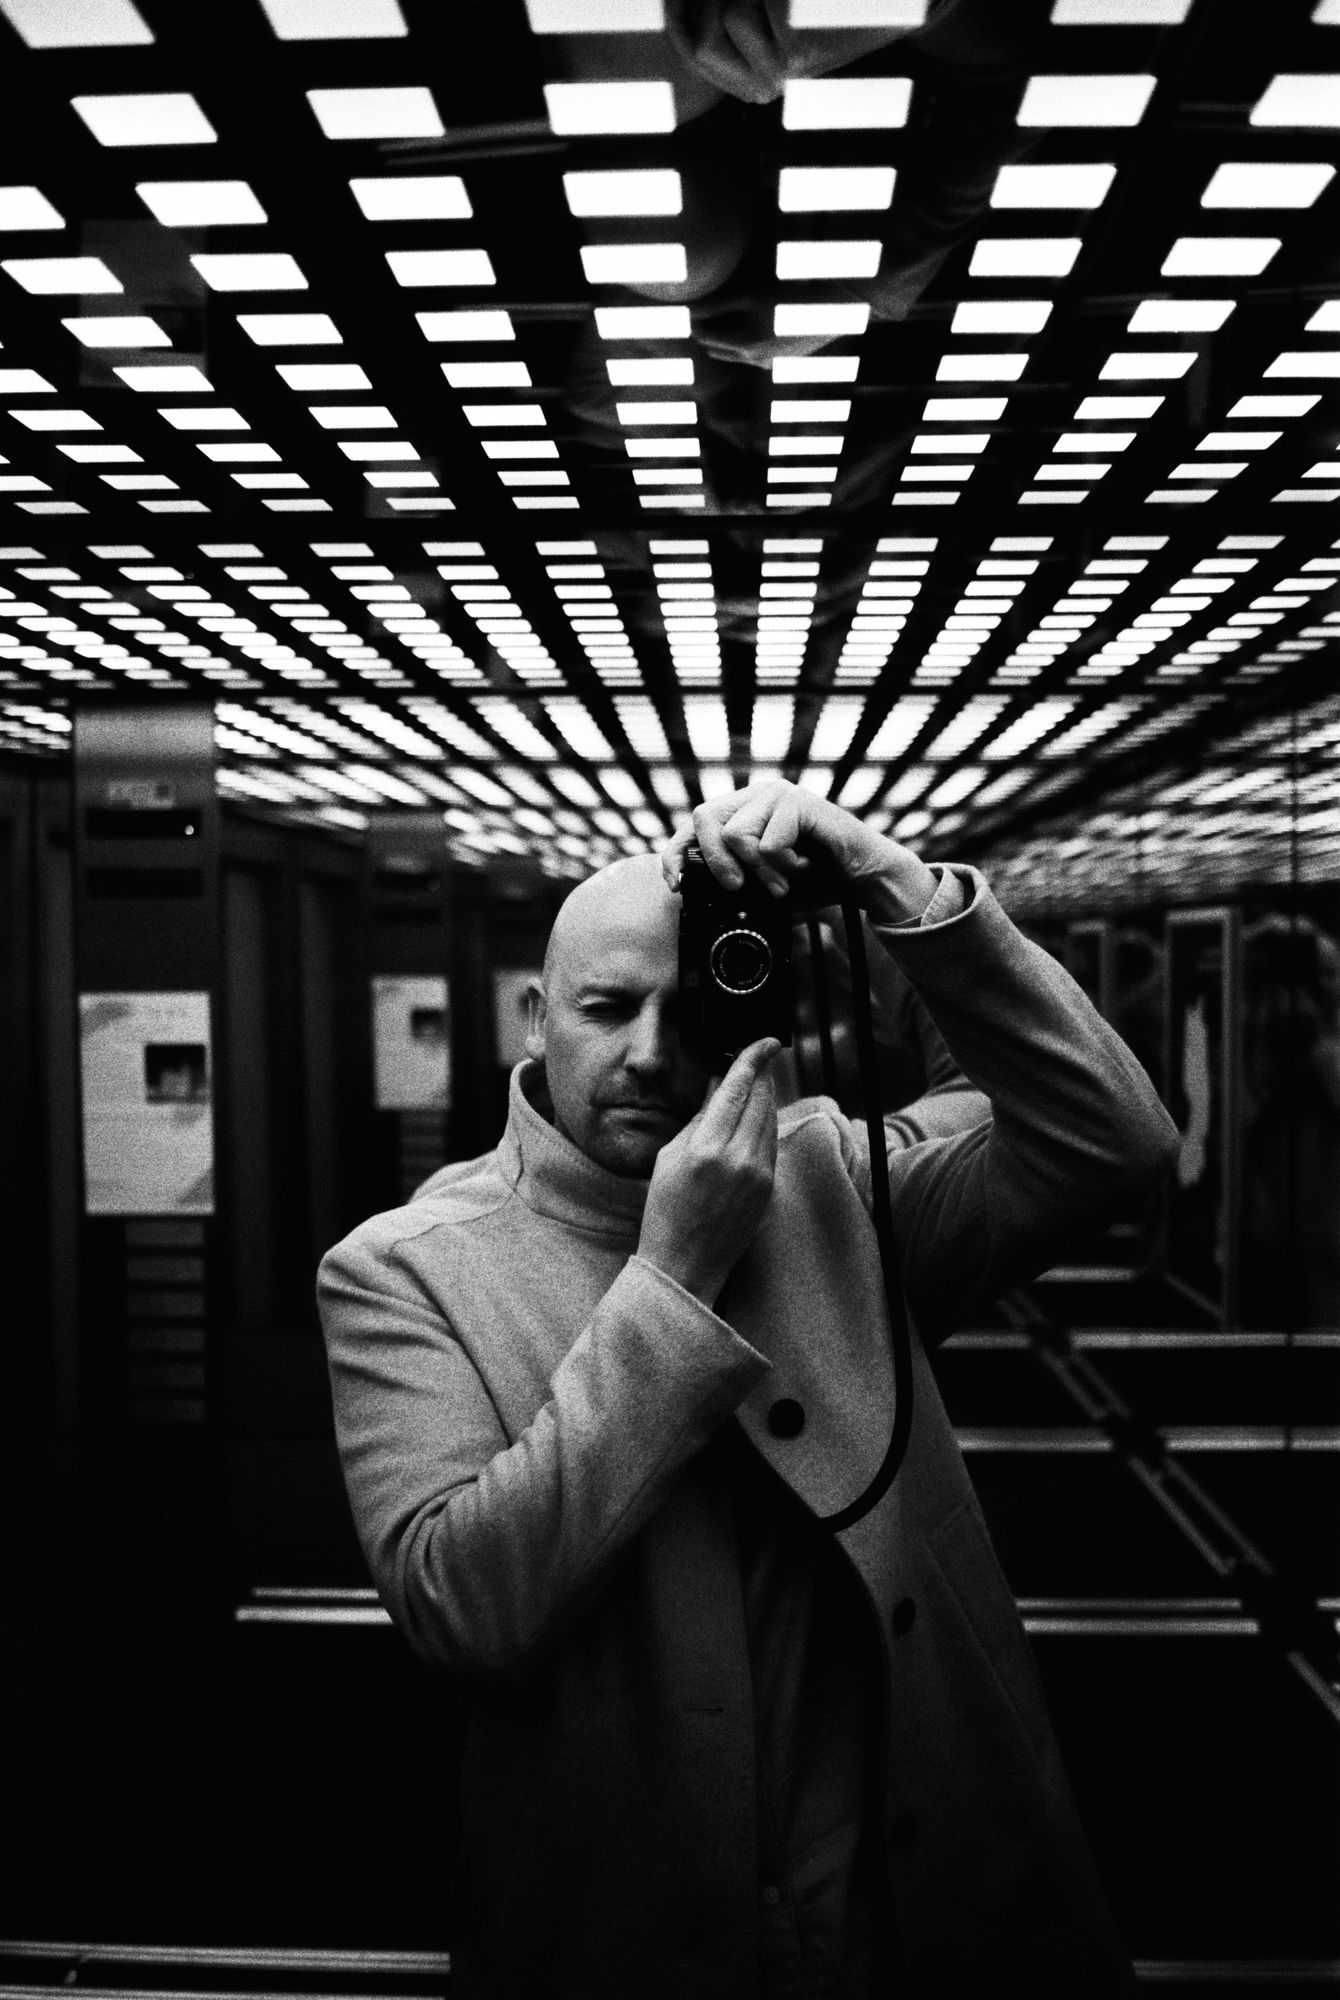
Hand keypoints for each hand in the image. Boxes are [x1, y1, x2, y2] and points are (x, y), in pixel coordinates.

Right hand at [638, 1037, 779, 1305]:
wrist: (684, 1265)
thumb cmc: (664, 1211)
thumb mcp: (669, 1156)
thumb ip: (698, 1118)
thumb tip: (718, 1084)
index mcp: (706, 1147)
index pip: (737, 1089)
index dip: (754, 1059)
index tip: (767, 1041)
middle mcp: (738, 1158)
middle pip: (761, 1099)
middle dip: (762, 1074)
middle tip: (760, 1056)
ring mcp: (758, 1174)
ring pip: (770, 1119)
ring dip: (765, 1098)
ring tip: (756, 1084)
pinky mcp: (769, 1188)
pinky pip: (772, 1143)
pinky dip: (766, 1124)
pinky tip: (756, 1118)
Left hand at [661, 779, 938, 923]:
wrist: (864, 878)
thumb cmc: (816, 879)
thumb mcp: (763, 885)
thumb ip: (732, 881)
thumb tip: (690, 888)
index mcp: (744, 810)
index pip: (694, 824)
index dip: (675, 852)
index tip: (676, 884)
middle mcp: (758, 795)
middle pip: (704, 818)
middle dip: (716, 863)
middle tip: (739, 888)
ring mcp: (779, 794)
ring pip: (735, 834)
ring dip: (758, 871)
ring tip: (783, 882)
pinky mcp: (800, 803)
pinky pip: (769, 843)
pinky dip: (784, 867)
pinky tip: (804, 866)